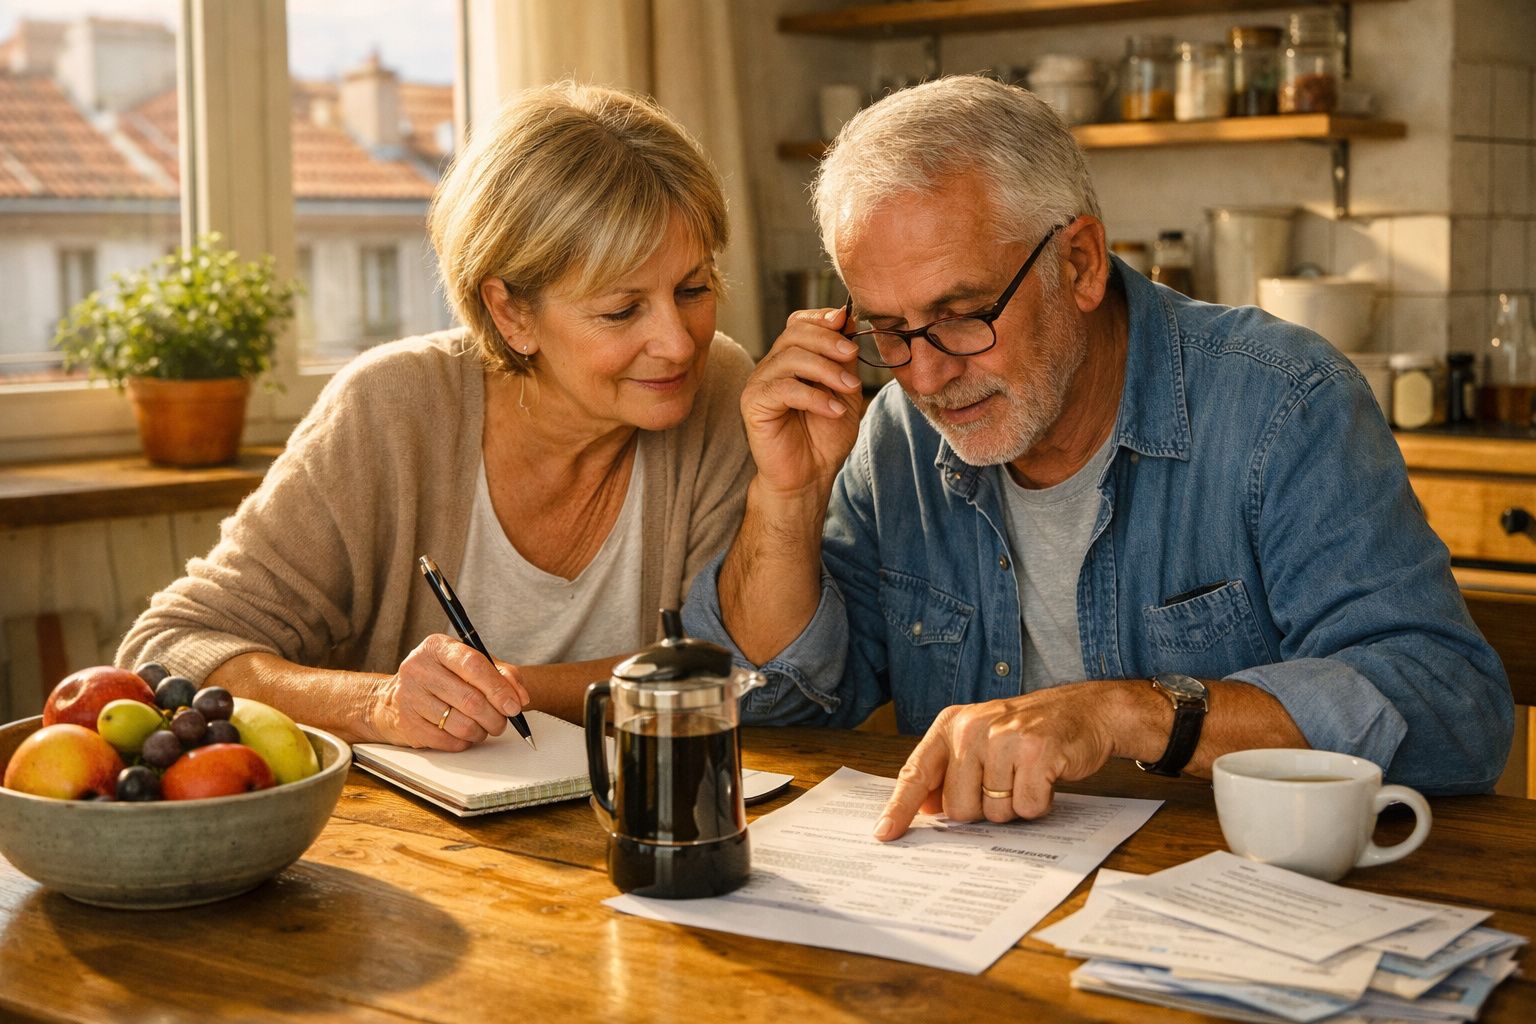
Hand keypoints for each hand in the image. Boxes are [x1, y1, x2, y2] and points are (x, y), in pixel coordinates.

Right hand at [363, 634, 530, 749]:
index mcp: (437, 647)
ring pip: (461, 724)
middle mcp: (418, 668)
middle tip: (502, 722)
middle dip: (495, 716)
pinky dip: (464, 742)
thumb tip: (520, 697)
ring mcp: (409, 696)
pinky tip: (464, 734)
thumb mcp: (472, 665)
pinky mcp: (407, 723)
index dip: (499, 688)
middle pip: (470, 699)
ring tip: (484, 727)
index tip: (514, 705)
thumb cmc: (443, 678)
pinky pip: (447, 741)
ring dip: (481, 731)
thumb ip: (502, 674)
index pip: (474, 665)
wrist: (395, 698)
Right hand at [740, 306, 863, 503]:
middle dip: (827, 340)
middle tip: (852, 354)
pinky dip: (814, 397)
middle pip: (794, 334)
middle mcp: (772, 367)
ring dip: (826, 370)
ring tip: (849, 389)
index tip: (846, 321)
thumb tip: (848, 321)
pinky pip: (784, 388)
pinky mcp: (753, 404)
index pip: (798, 324)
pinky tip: (834, 410)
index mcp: (791, 360)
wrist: (809, 477)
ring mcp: (760, 384)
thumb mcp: (844, 392)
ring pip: (790, 358)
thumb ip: (844, 359)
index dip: (820, 318)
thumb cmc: (825, 437)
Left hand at [873, 684, 1117, 840]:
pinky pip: (1026, 807)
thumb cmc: (1029, 731)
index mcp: (951, 725)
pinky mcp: (1036, 752)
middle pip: (958, 808)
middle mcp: (971, 729)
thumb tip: (924, 808)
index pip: (916, 773)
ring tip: (1027, 776)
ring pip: (993, 812)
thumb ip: (950, 770)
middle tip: (1005, 783)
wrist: (1085, 710)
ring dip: (1014, 806)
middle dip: (983, 809)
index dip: (899, 807)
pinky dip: (1039, 804)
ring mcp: (1003, 739)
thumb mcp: (980, 739)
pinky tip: (1046, 779)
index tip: (884, 834)